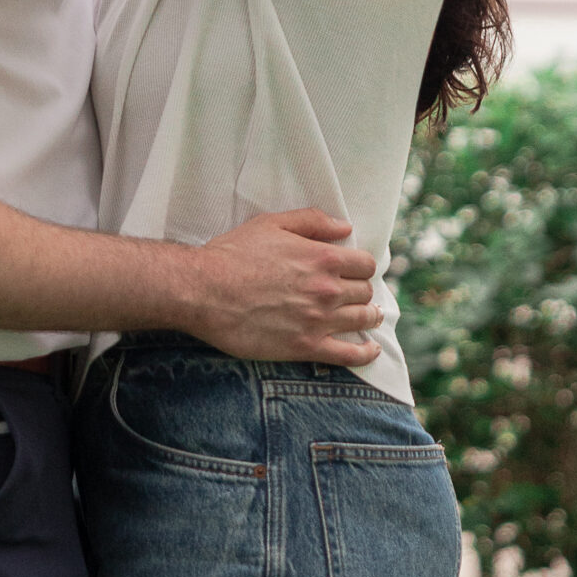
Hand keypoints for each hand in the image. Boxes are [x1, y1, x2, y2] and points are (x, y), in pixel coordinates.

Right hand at [183, 211, 382, 366]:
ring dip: (369, 316)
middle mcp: (327, 289)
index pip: (364, 264)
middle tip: (355, 293)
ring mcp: (319, 321)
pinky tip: (370, 349)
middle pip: (365, 292)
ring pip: (362, 320)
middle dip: (362, 290)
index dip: (361, 266)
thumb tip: (344, 228)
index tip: (354, 270)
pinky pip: (349, 355)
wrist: (206, 291)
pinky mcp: (306, 347)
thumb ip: (312, 222)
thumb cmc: (234, 254)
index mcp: (323, 258)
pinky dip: (365, 353)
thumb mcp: (272, 224)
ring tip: (369, 316)